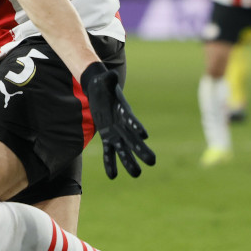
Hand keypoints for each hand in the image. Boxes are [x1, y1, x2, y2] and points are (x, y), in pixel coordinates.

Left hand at [81, 63, 155, 178]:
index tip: (144, 135)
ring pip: (123, 149)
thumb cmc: (102, 84)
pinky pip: (108, 152)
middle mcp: (122, 124)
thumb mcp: (104, 81)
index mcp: (124, 111)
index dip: (136, 126)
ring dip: (128, 162)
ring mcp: (115, 132)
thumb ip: (108, 79)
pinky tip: (112, 176)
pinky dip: (110, 163)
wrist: (97, 90)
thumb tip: (110, 75)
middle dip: (141, 150)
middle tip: (152, 162)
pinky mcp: (107, 137)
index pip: (131, 120)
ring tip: (136, 175)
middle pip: (133, 139)